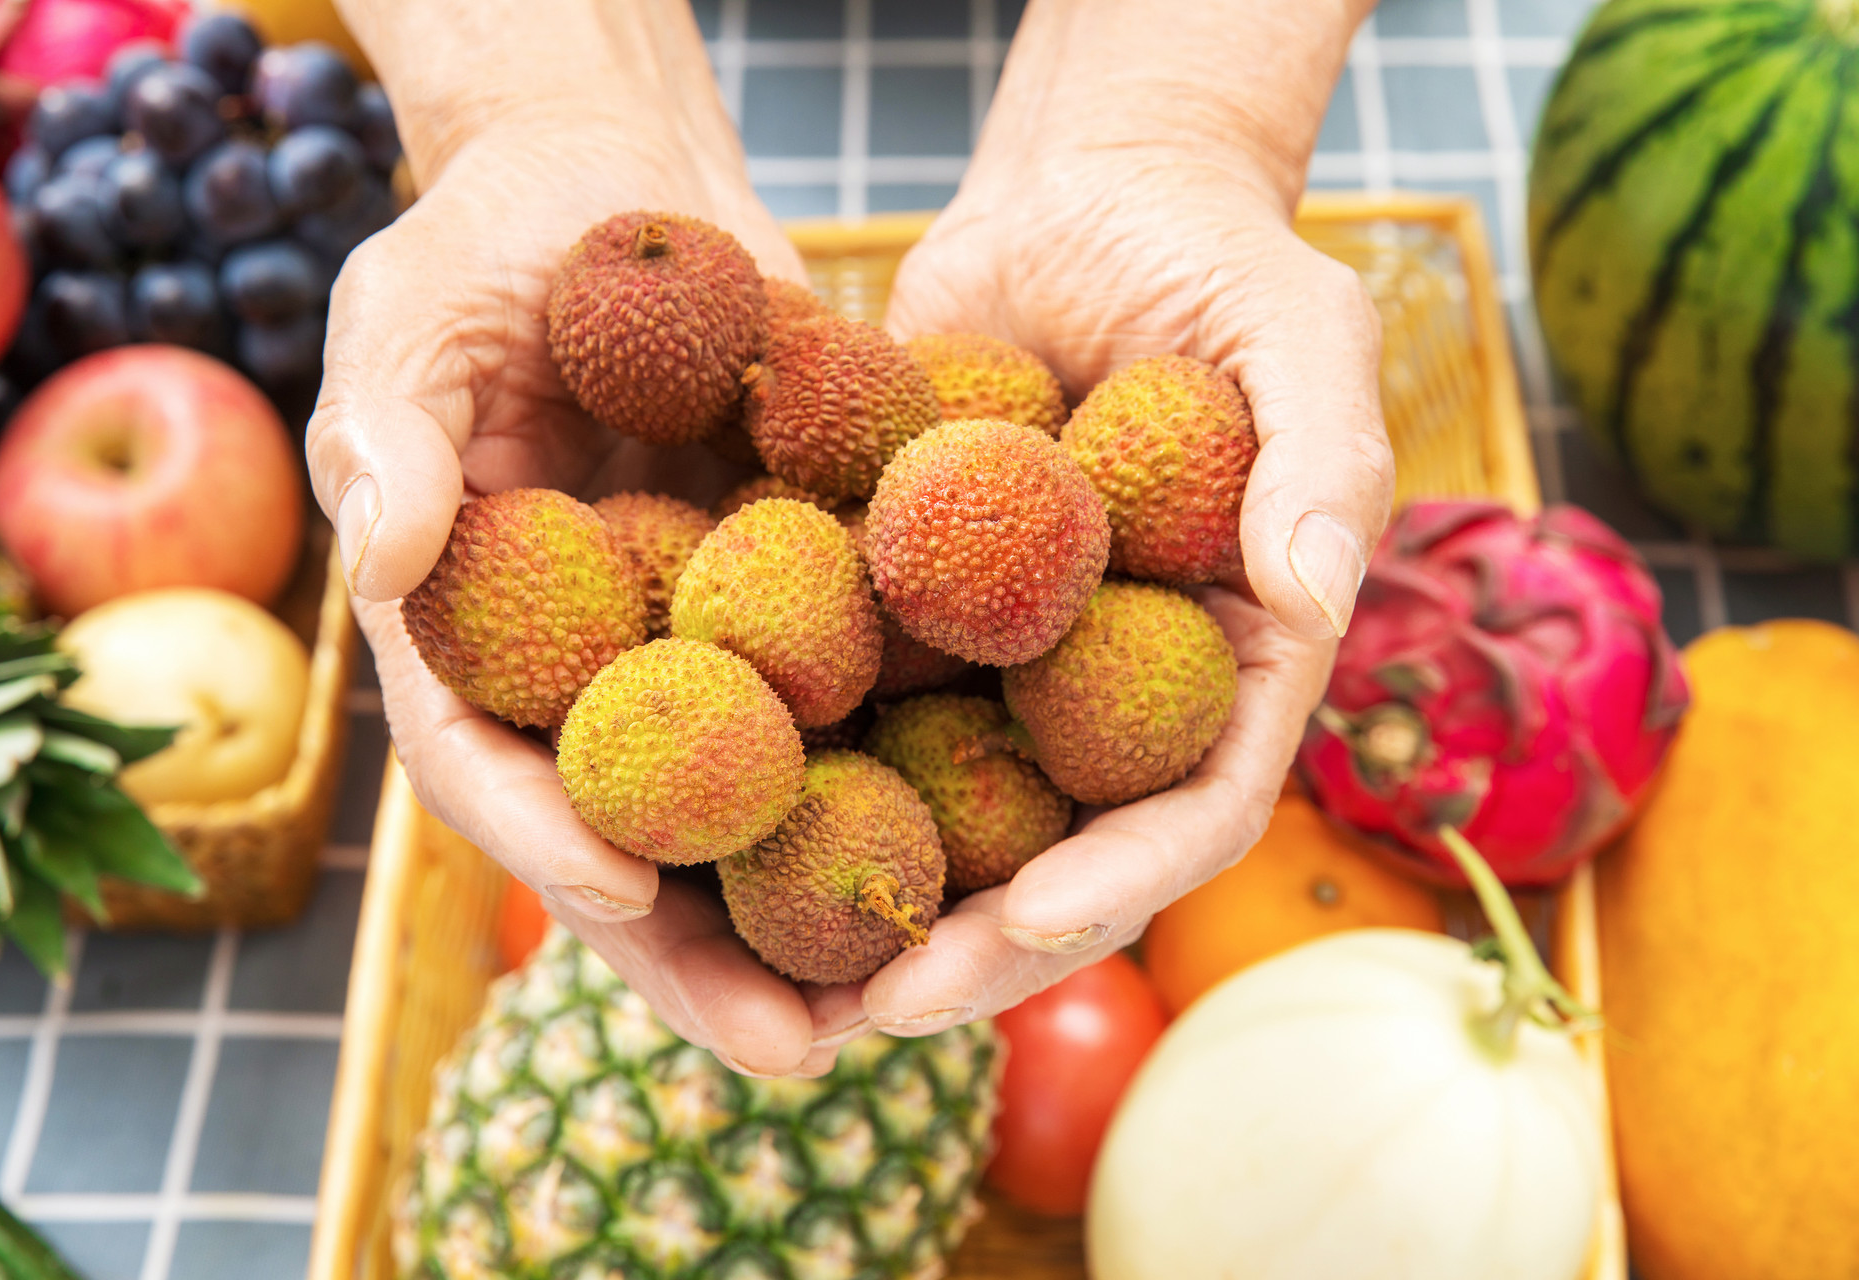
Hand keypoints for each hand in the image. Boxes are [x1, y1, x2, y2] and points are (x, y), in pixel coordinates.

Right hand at [309, 0, 861, 1076]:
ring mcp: (690, 653)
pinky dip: (897, 790)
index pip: (484, 766)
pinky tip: (986, 859)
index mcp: (465, 634)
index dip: (540, 840)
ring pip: (749, 816)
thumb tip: (384, 553)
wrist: (623, 186)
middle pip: (631, 841)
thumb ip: (389, 427)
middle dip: (700, 958)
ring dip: (815, 918)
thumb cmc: (490, 239)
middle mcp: (582, 672)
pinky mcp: (793, 609)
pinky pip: (844, 716)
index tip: (617, 899)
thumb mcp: (413, 309)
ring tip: (907, 1010)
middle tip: (796, 1052)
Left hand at [863, 0, 1392, 1032]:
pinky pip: (866, 715)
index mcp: (1232, 662)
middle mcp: (1122, 689)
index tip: (1023, 919)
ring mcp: (1018, 664)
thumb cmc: (1217, 251)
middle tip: (874, 1008)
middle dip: (979, 945)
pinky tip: (719, 830)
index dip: (1120, 882)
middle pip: (1062, 858)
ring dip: (877, 902)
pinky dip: (806, 779)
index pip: (1193, 810)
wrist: (1088, 192)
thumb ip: (1324, 460)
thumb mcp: (1302, 333)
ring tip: (780, 971)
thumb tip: (1313, 594)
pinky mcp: (921, 617)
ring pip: (953, 820)